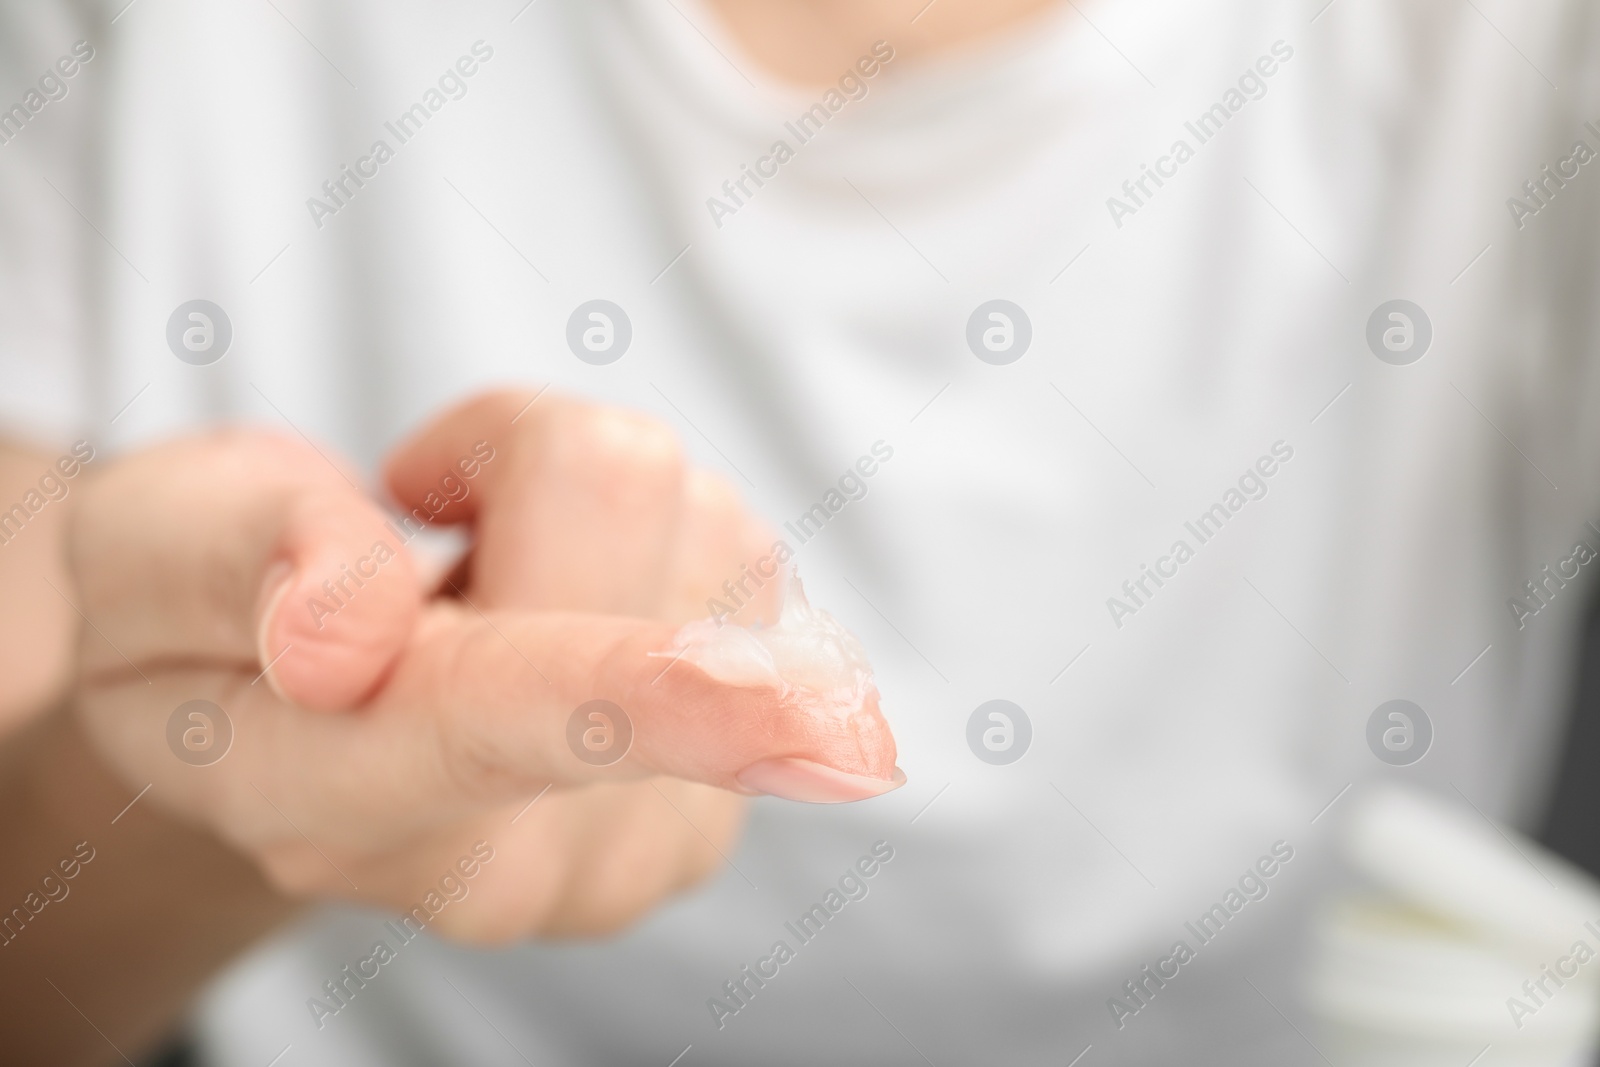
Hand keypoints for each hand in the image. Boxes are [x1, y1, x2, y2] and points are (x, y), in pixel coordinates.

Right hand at [67, 391, 898, 939]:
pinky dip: (655, 553)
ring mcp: (635, 849)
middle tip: (419, 522)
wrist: (276, 721)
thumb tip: (351, 633)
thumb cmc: (194, 618)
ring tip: (484, 582)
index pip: (497, 719)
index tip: (813, 715)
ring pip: (706, 520)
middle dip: (518, 457)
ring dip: (590, 509)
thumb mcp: (136, 553)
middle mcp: (510, 864)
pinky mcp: (721, 801)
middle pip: (626, 501)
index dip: (646, 697)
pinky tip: (561, 614)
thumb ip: (238, 560)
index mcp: (333, 804)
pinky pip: (749, 570)